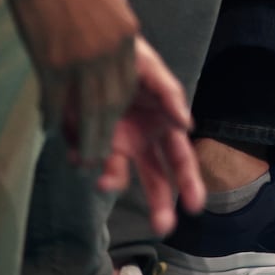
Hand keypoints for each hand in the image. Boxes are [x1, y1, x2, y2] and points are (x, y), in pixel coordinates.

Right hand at [0, 0, 139, 164]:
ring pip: (90, 110)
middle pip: (113, 103)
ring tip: (83, 160)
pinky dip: (54, 119)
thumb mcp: (108, 4)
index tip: (121, 132)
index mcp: (127, 35)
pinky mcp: (53, 62)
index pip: (130, 84)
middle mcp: (112, 51)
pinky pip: (57, 101)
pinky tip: (51, 132)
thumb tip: (114, 58)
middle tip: (102, 160)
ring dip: (88, 138)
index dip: (124, 112)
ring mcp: (83, 58)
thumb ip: (114, 34)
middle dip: (108, 135)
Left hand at [94, 36, 205, 235]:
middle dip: (160, 203)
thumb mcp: (151, 69)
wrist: (82, 46)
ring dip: (113, 180)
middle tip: (163, 227)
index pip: (180, 158)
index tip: (194, 206)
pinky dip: (83, 159)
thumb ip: (171, 95)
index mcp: (161, 124)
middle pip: (155, 177)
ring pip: (117, 174)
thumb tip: (188, 125)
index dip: (188, 182)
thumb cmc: (126, 55)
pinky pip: (85, 158)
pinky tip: (80, 153)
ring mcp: (111, 141)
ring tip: (104, 180)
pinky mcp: (84, 138)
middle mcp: (139, 138)